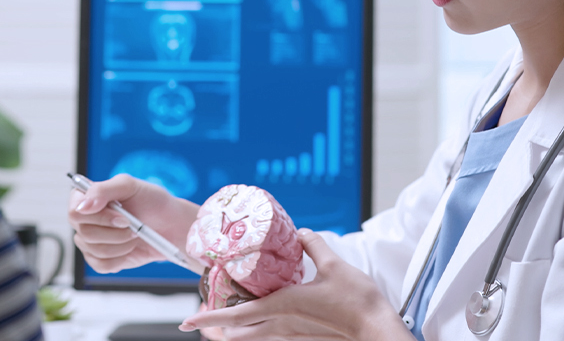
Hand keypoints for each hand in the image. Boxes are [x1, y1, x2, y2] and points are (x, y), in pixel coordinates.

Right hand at [67, 174, 199, 272]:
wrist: (170, 226)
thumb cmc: (152, 202)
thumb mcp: (130, 186)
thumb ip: (102, 190)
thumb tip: (81, 206)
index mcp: (87, 198)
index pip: (74, 211)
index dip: (98, 217)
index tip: (122, 216)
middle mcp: (85, 219)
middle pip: (84, 233)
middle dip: (115, 232)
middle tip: (133, 225)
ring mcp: (91, 241)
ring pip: (93, 251)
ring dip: (120, 244)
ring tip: (134, 235)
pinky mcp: (100, 259)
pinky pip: (101, 266)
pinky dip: (120, 258)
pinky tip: (130, 248)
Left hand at [177, 230, 409, 340]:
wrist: (375, 330)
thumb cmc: (356, 301)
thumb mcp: (334, 265)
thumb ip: (314, 246)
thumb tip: (302, 233)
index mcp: (281, 307)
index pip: (234, 316)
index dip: (208, 318)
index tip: (188, 320)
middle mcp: (280, 326)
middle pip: (236, 333)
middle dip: (218, 326)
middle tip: (205, 314)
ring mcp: (290, 336)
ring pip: (252, 337)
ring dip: (236, 328)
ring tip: (228, 315)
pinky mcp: (301, 339)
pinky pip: (270, 336)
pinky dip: (257, 329)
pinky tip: (263, 316)